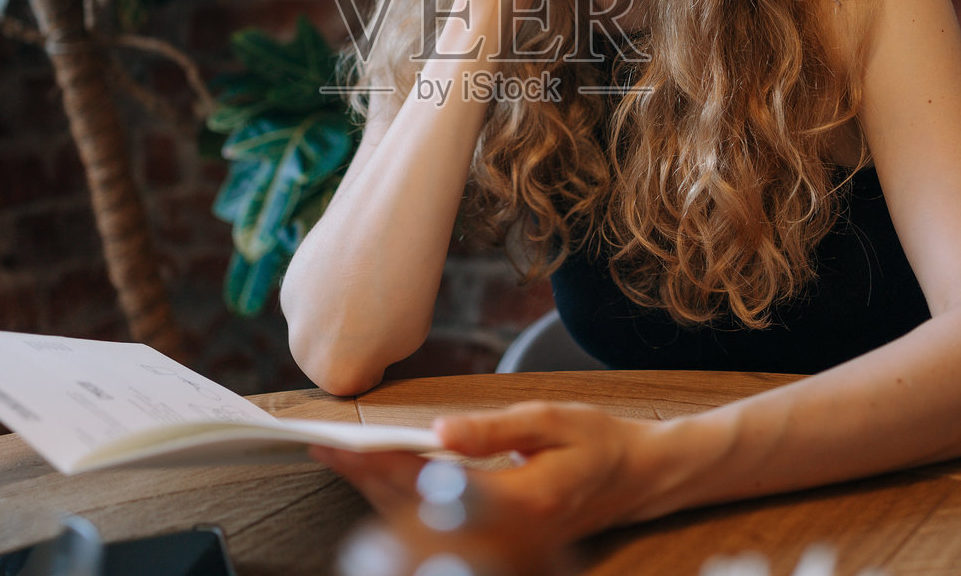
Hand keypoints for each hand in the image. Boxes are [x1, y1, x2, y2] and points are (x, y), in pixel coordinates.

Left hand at [311, 401, 662, 546]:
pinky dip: (404, 500)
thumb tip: (439, 433)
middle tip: (323, 449)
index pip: (433, 485)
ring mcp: (501, 541)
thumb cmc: (598, 442)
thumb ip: (494, 430)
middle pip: (417, 510)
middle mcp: (505, 530)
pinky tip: (382, 480)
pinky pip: (439, 523)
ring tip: (341, 461)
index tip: (345, 446)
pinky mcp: (498, 536)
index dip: (384, 464)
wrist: (638, 478)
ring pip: (423, 522)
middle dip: (366, 478)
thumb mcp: (551, 420)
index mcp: (518, 499)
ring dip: (378, 492)